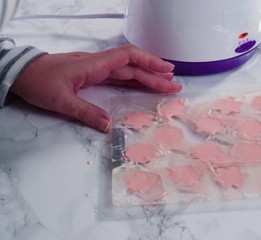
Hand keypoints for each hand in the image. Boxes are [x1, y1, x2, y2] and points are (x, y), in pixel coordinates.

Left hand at [10, 44, 180, 132]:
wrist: (21, 73)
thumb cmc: (38, 82)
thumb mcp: (60, 101)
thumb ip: (86, 113)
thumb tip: (110, 127)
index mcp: (94, 65)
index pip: (128, 58)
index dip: (150, 62)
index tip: (167, 71)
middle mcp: (98, 64)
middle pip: (133, 67)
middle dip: (155, 75)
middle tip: (175, 85)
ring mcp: (96, 69)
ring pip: (128, 71)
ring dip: (148, 77)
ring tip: (166, 85)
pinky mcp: (92, 76)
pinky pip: (119, 77)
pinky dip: (134, 81)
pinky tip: (143, 86)